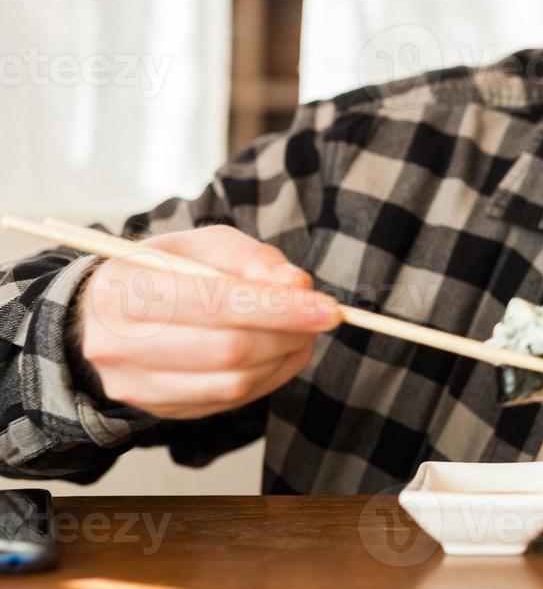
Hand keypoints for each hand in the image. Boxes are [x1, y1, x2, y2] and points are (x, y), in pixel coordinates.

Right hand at [75, 225, 340, 418]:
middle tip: (321, 317)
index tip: (329, 308)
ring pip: (234, 383)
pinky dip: (268, 379)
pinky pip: (229, 403)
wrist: (100, 317)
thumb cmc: (160, 272)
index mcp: (124, 288)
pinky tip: (279, 354)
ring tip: (301, 332)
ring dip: (285, 358)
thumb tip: (297, 283)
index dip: (280, 308)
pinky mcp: (157, 410)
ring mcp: (135, 386)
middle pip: (229, 350)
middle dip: (290, 334)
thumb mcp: (198, 245)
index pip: (215, 303)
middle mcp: (119, 343)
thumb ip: (250, 257)